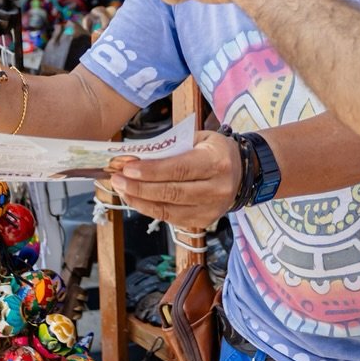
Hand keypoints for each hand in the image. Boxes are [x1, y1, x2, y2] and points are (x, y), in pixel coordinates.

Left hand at [106, 131, 241, 228]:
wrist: (242, 172)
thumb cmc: (214, 151)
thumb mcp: (198, 139)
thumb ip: (171, 147)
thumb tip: (136, 157)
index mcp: (217, 162)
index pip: (179, 169)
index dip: (151, 171)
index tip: (127, 168)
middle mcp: (218, 188)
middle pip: (172, 192)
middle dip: (139, 187)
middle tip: (117, 179)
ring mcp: (212, 209)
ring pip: (169, 210)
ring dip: (140, 201)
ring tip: (122, 189)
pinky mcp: (204, 221)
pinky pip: (171, 218)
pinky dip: (150, 209)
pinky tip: (136, 199)